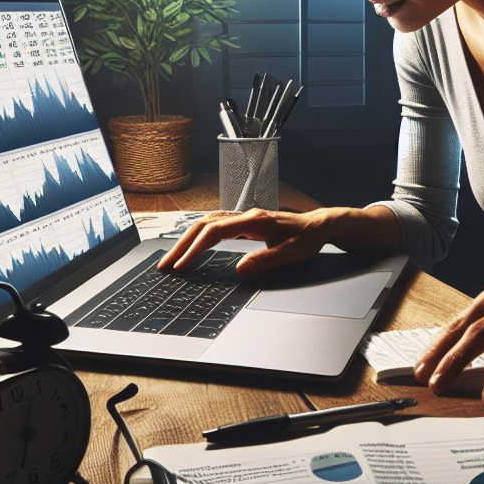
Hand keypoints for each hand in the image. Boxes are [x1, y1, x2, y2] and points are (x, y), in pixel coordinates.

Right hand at [157, 208, 332, 277]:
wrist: (317, 225)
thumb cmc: (306, 238)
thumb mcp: (290, 253)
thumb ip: (266, 260)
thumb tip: (240, 268)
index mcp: (254, 220)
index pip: (215, 232)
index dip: (196, 249)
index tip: (183, 264)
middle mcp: (244, 215)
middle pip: (203, 225)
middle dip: (182, 245)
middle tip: (166, 265)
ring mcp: (242, 217)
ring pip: (205, 223)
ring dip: (186, 240)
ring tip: (172, 259)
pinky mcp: (242, 223)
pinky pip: (212, 226)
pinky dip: (197, 237)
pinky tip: (190, 248)